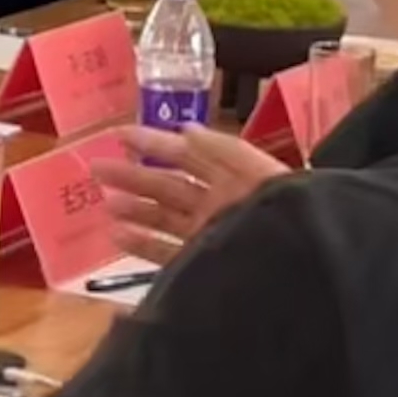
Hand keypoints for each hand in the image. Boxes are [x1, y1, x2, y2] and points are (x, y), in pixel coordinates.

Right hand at [100, 125, 289, 262]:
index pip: (187, 154)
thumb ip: (221, 149)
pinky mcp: (204, 263)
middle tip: (96, 168)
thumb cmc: (283, 214)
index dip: (154, 142)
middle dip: (133, 175)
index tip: (120, 135)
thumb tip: (183, 130)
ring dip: (134, 207)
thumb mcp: (257, 170)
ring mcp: (209, 234)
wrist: (301, 266)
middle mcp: (218, 204)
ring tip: (105, 201)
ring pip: (163, 218)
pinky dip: (141, 243)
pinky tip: (117, 234)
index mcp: (232, 177)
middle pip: (168, 185)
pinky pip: (166, 252)